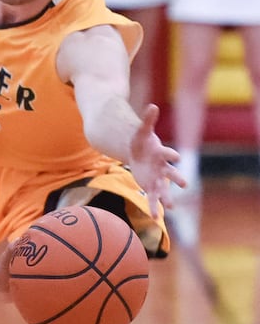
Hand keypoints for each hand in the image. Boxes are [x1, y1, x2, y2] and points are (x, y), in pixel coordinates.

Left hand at [128, 104, 184, 218]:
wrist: (138, 151)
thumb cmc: (142, 141)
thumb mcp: (141, 131)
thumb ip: (148, 120)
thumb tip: (153, 105)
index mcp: (161, 154)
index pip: (168, 154)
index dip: (172, 155)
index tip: (177, 157)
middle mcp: (162, 168)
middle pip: (171, 174)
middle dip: (177, 179)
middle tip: (184, 184)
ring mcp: (157, 178)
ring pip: (164, 189)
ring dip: (167, 199)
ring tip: (171, 208)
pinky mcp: (150, 185)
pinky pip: (152, 198)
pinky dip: (154, 207)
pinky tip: (155, 217)